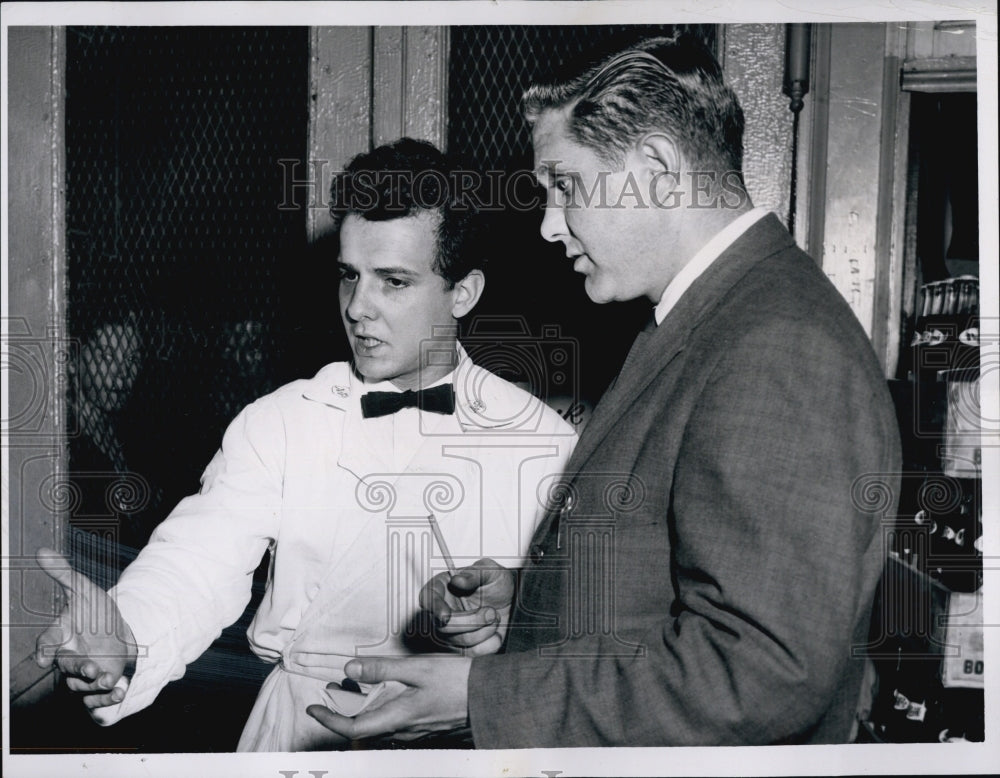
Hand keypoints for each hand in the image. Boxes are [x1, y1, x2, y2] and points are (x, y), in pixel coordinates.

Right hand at [34, 547, 136, 709]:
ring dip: (96, 686)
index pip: (48, 643)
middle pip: (68, 667)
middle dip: (80, 669)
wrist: (119, 635)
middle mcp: (68, 658)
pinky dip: (106, 702)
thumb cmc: (95, 613)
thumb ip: (63, 574)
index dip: (45, 650)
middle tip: (94, 667)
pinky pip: (95, 703)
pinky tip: (120, 693)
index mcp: (61, 636)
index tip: (46, 657)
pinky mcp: (96, 690)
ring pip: (82, 686)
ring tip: (111, 679)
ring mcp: (81, 676)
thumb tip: (41, 551)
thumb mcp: (84, 590)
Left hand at [306, 656, 471, 740]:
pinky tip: (385, 694)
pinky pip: (394, 724)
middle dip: (342, 713)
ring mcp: (416, 732)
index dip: (329, 720)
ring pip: (379, 727)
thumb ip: (383, 669)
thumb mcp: (418, 669)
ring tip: (353, 689)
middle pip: (364, 730)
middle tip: (330, 694)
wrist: (493, 698)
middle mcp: (404, 730)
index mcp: (398, 717)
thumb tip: (350, 669)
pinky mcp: (427, 728)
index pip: (353, 728)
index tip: (314, 707)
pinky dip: (380, 711)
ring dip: (361, 711)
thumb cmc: (458, 682)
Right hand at [419, 557, 514, 655]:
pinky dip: (490, 642)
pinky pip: (474, 652)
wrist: (511, 598)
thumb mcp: (489, 570)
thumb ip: (474, 574)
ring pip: (460, 642)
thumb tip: (458, 580)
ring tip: (494, 615)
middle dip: (471, 622)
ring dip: (484, 630)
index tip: (445, 615)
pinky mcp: (467, 646)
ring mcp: (453, 631)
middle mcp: (443, 611)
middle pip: (443, 628)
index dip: (433, 608)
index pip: (427, 599)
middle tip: (491, 612)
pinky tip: (495, 629)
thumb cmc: (495, 581)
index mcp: (442, 588)